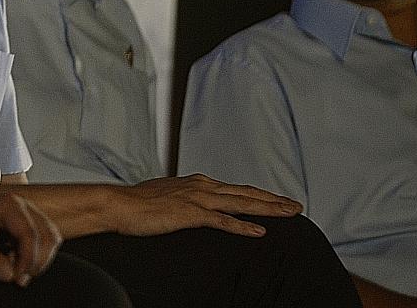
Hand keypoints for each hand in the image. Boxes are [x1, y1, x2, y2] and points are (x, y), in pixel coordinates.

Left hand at [0, 192, 60, 286]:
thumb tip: (9, 275)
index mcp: (7, 205)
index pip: (30, 234)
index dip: (28, 260)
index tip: (16, 278)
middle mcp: (21, 205)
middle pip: (48, 236)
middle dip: (37, 261)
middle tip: (17, 278)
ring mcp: (25, 213)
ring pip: (50, 238)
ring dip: (38, 259)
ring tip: (15, 270)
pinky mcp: (25, 223)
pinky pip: (42, 240)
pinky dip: (34, 255)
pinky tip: (15, 262)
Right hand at [110, 174, 301, 237]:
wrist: (119, 204)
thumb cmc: (138, 204)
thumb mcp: (168, 197)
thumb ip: (186, 200)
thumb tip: (192, 207)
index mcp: (198, 183)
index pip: (237, 189)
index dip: (260, 195)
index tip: (278, 200)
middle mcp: (203, 187)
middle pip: (247, 193)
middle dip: (274, 200)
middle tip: (297, 206)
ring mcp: (198, 199)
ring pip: (242, 204)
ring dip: (269, 209)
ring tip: (290, 214)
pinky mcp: (191, 214)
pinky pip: (223, 222)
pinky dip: (244, 227)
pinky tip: (260, 233)